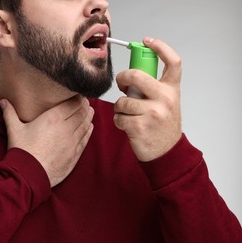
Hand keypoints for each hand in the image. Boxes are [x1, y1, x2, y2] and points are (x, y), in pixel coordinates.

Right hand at [0, 95, 93, 186]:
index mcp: (53, 118)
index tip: (78, 95)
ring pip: (85, 125)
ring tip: (90, 112)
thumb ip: (10, 113)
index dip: (78, 98)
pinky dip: (88, 131)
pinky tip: (89, 127)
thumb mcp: (14, 129)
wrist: (29, 174)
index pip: (72, 103)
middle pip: (81, 112)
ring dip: (88, 117)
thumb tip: (3, 101)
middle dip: (84, 106)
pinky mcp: (75, 154)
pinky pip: (85, 139)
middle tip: (85, 102)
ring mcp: (72, 141)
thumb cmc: (22, 152)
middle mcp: (66, 128)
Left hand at [114, 37, 182, 161]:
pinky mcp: (139, 126)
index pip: (173, 62)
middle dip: (123, 77)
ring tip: (128, 114)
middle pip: (136, 75)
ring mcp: (152, 113)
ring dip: (119, 108)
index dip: (160, 47)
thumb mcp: (166, 102)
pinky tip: (127, 125)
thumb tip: (131, 76)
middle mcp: (165, 99)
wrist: (167, 152)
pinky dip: (118, 121)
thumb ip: (154, 88)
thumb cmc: (162, 125)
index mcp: (172, 90)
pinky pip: (118, 117)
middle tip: (121, 83)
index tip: (147, 41)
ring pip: (122, 101)